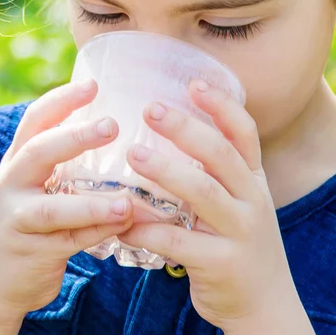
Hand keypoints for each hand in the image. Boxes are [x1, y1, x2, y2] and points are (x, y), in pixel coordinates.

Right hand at [0, 80, 133, 320]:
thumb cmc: (27, 221)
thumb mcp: (34, 184)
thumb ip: (62, 162)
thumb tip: (114, 128)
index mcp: (18, 160)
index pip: (35, 119)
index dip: (62, 99)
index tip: (93, 84)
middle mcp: (13, 183)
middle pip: (39, 151)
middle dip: (75, 136)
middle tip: (111, 125)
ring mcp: (18, 219)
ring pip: (54, 208)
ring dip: (93, 204)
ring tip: (127, 201)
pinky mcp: (31, 253)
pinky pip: (71, 241)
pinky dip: (100, 233)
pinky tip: (126, 225)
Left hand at [118, 79, 299, 332]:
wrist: (263, 303)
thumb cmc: (237, 239)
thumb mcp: (239, 200)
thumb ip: (214, 171)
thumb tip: (169, 129)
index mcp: (253, 179)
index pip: (244, 133)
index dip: (222, 106)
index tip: (194, 83)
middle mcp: (252, 199)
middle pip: (221, 154)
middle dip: (186, 128)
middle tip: (151, 109)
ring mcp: (239, 232)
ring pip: (202, 193)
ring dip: (165, 171)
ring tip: (133, 154)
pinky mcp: (221, 264)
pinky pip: (178, 243)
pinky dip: (147, 230)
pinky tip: (122, 222)